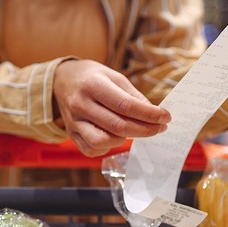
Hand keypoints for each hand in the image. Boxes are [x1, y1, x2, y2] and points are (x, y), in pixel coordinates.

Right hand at [53, 59, 170, 156]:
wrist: (62, 81)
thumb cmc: (92, 77)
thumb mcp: (114, 77)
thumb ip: (133, 96)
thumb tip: (154, 115)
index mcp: (93, 85)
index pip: (126, 105)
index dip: (149, 114)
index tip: (165, 117)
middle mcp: (81, 105)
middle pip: (118, 126)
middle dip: (145, 130)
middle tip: (160, 127)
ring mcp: (74, 122)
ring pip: (103, 141)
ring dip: (124, 139)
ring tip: (133, 130)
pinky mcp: (71, 134)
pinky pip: (92, 150)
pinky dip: (108, 147)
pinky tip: (115, 136)